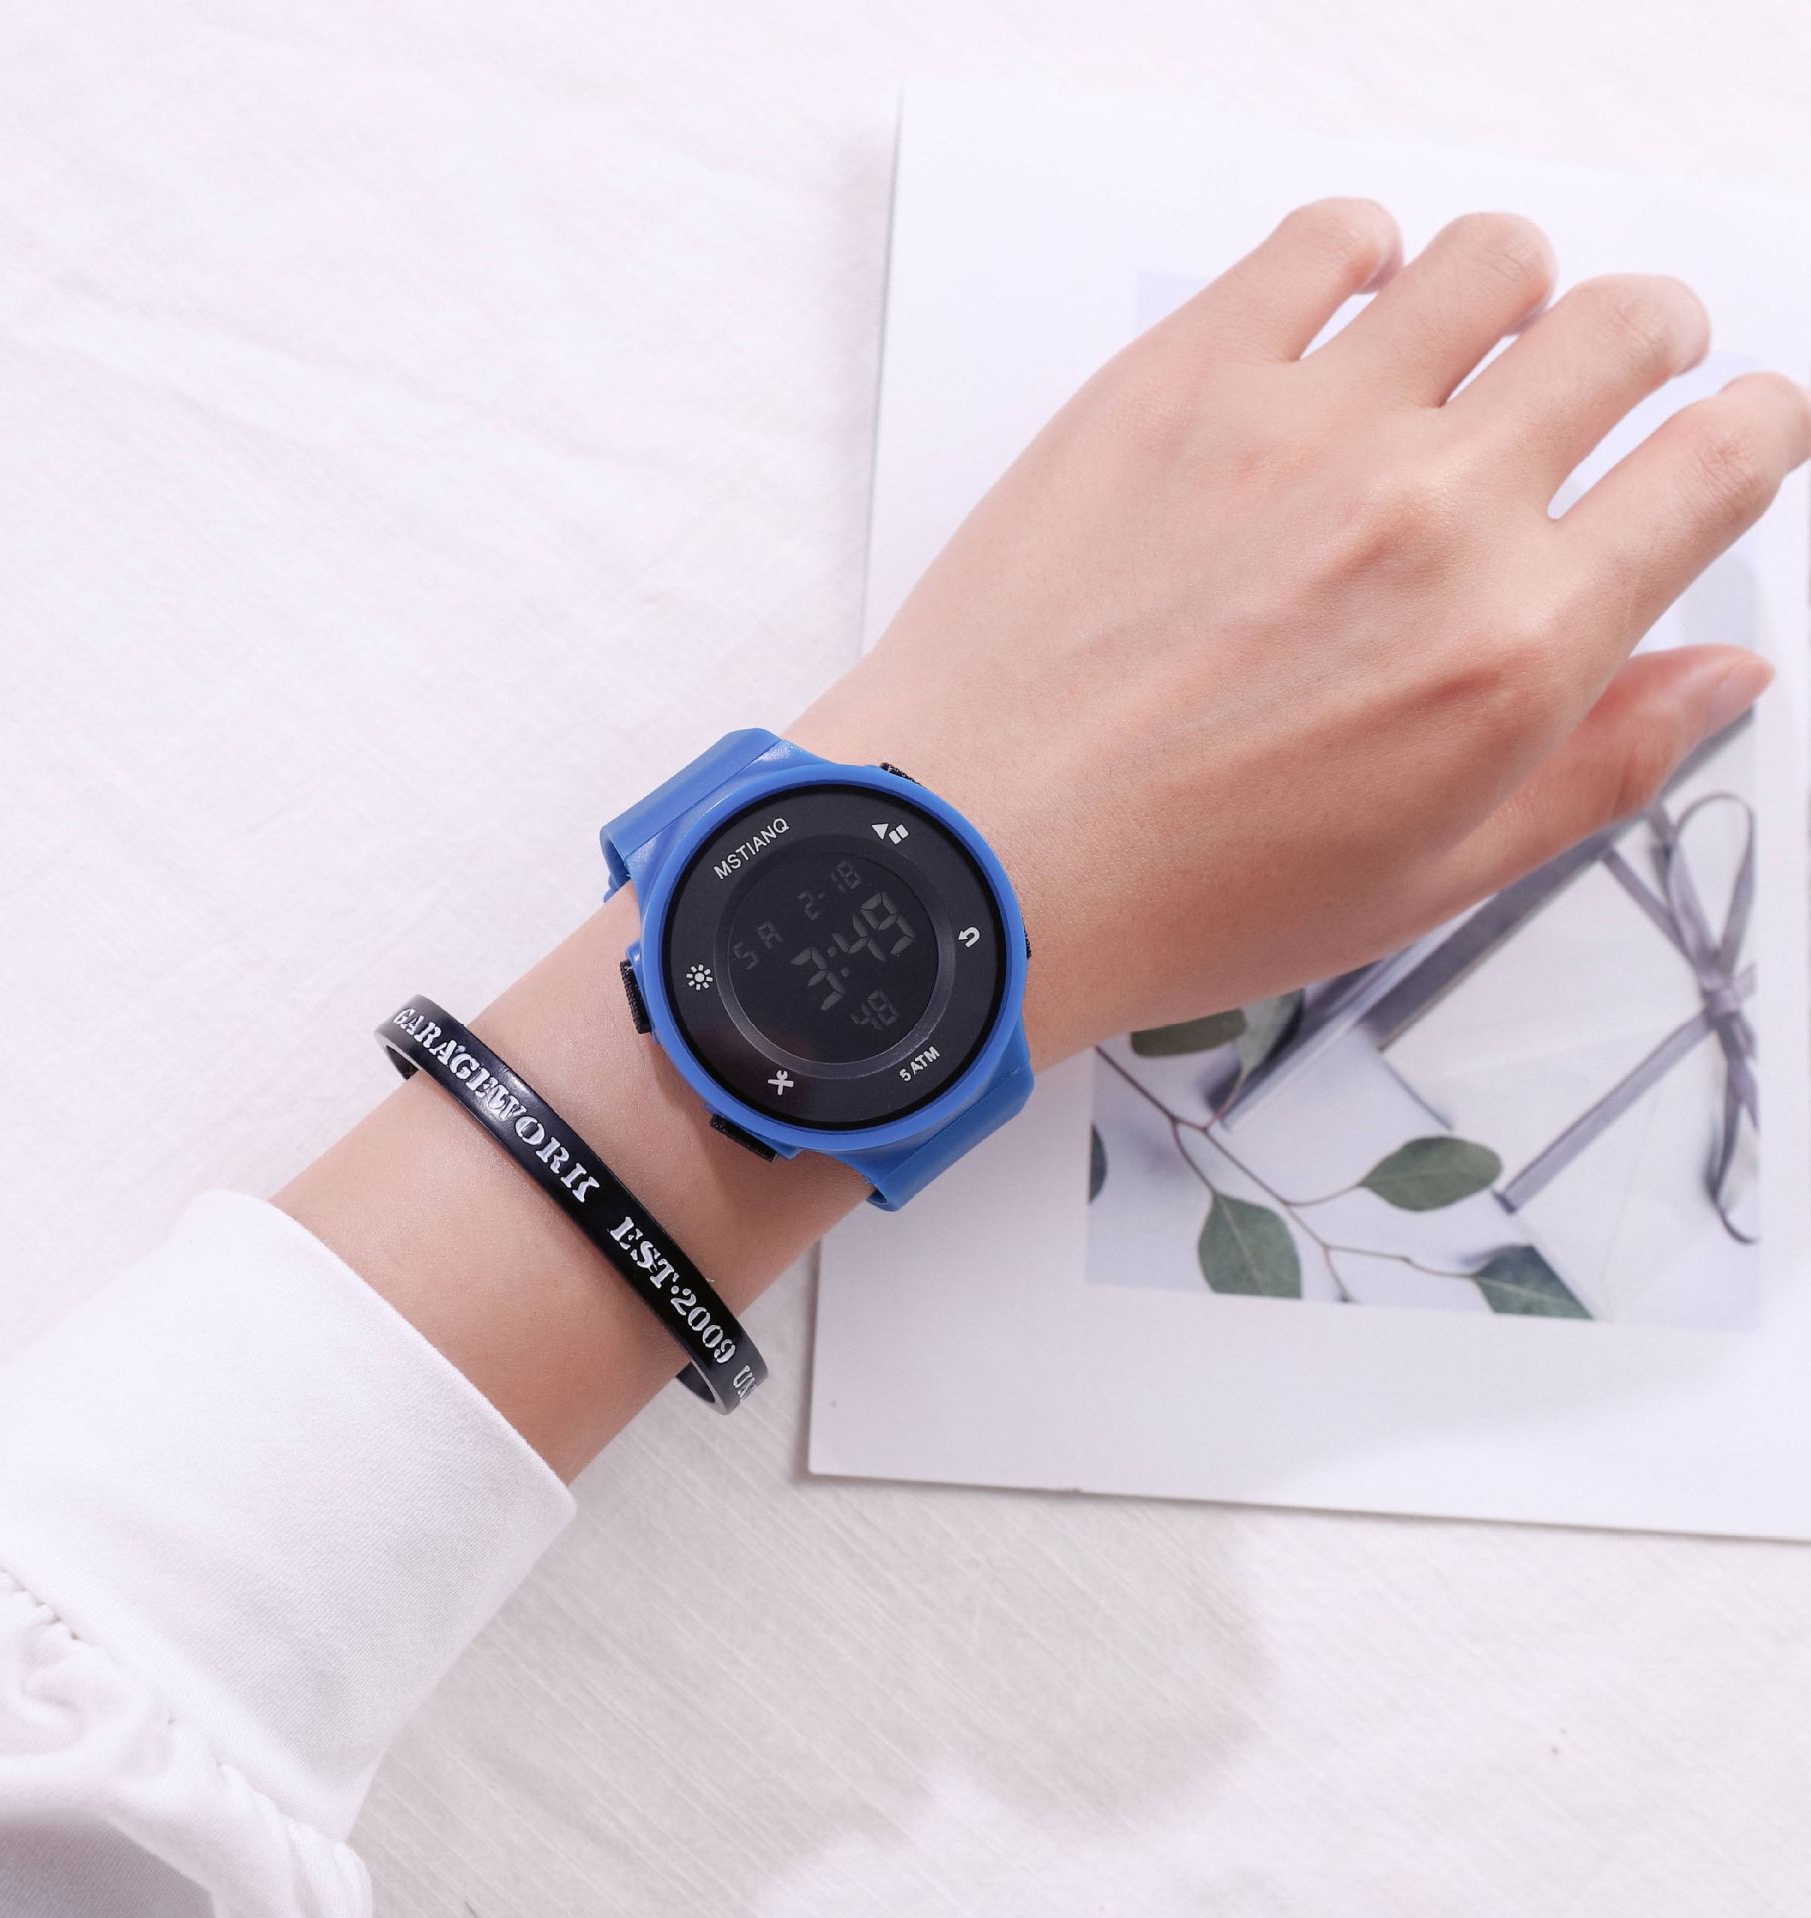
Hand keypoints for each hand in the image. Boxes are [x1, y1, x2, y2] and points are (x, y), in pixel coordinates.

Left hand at [794, 200, 1810, 1065]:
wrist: (974, 856)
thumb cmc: (1173, 891)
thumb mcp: (1426, 880)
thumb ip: (1599, 764)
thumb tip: (1725, 676)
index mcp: (1513, 648)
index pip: (1717, 469)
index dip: (1748, 433)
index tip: (1731, 430)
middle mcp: (1429, 514)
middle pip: (1620, 332)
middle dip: (1645, 340)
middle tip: (1612, 366)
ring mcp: (1303, 428)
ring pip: (1489, 260)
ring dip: (1511, 290)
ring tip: (1464, 346)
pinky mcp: (1180, 377)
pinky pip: (1324, 238)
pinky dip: (1361, 255)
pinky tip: (1340, 308)